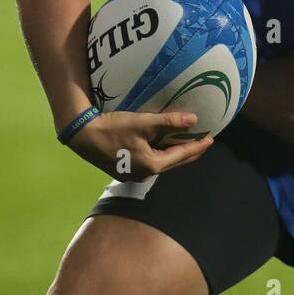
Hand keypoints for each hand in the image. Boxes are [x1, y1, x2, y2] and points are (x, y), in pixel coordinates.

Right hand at [68, 110, 212, 180]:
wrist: (82, 136)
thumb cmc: (113, 129)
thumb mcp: (144, 123)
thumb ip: (170, 122)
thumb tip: (194, 120)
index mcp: (152, 165)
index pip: (182, 155)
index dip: (197, 147)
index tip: (211, 140)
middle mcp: (144, 174)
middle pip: (173, 162)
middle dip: (189, 152)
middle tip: (203, 143)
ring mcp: (134, 174)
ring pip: (162, 163)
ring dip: (175, 154)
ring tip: (186, 143)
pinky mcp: (125, 170)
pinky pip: (150, 162)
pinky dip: (161, 154)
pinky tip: (163, 146)